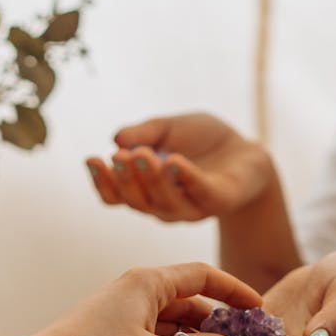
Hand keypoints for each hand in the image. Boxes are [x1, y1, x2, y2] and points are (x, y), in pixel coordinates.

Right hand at [86, 113, 273, 221]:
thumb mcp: (167, 128)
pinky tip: (175, 162)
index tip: (91, 158)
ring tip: (143, 154)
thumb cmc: (201, 141)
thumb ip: (144, 133)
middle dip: (126, 180)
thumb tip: (117, 138)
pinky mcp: (218, 201)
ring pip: (165, 203)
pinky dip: (187, 178)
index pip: (117, 195)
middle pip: (138, 201)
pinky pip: (200, 192)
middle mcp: (164, 205)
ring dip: (152, 179)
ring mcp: (191, 206)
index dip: (102, 182)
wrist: (244, 150)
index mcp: (146, 190)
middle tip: (119, 157)